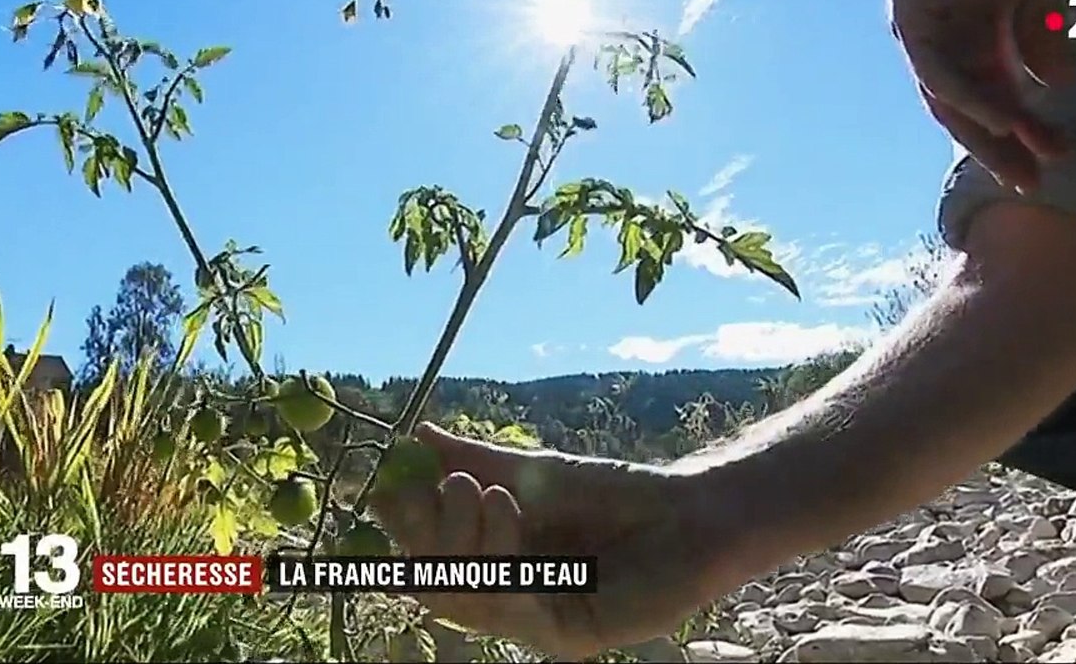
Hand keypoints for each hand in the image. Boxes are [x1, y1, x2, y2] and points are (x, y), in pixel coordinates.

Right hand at [370, 423, 735, 659]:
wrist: (689, 513)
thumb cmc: (618, 493)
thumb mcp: (536, 472)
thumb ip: (476, 460)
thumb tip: (416, 435)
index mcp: (493, 558)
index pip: (427, 552)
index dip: (403, 521)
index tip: (386, 480)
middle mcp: (506, 596)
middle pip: (434, 584)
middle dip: (429, 534)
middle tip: (453, 484)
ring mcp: (534, 622)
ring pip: (467, 600)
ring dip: (468, 542)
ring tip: (489, 492)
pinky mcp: (566, 639)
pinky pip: (514, 612)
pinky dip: (503, 561)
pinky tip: (508, 515)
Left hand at [886, 0, 1075, 190]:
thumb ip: (1040, 37)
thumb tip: (1060, 90)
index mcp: (973, 43)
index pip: (994, 100)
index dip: (1021, 133)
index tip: (1051, 162)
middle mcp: (944, 49)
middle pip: (966, 113)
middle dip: (1000, 149)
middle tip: (1033, 183)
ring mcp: (924, 40)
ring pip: (949, 102)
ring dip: (986, 133)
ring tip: (1022, 162)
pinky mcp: (908, 25)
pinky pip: (938, 74)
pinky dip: (970, 99)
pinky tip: (1002, 118)